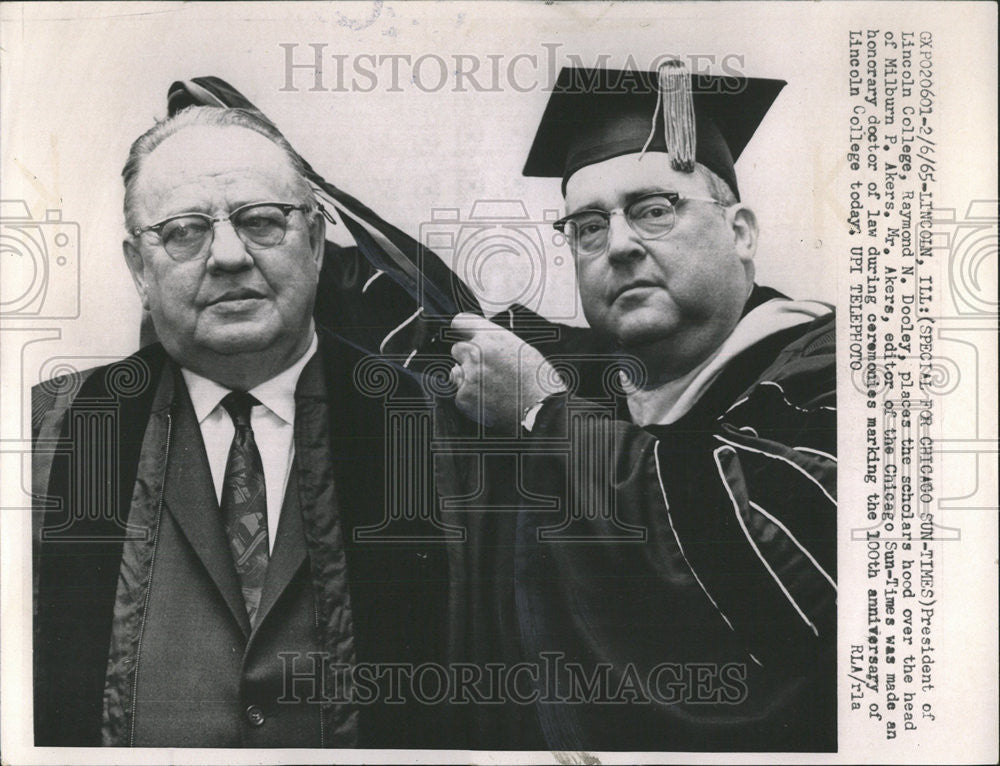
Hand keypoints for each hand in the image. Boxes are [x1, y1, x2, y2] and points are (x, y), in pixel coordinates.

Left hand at [449, 312, 566, 428]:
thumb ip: (496, 343)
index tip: (464, 336)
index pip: (460, 321)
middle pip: (457, 349)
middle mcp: (476, 352)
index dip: (462, 330)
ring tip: (490, 388)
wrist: (540, 409)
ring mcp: (468, 375)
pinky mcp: (463, 396)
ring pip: (456, 372)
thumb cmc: (538, 379)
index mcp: (491, 336)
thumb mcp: (521, 348)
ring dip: (467, 378)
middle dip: (467, 358)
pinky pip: (459, 394)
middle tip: (485, 370)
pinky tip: (488, 402)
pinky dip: (471, 399)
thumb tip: (481, 343)